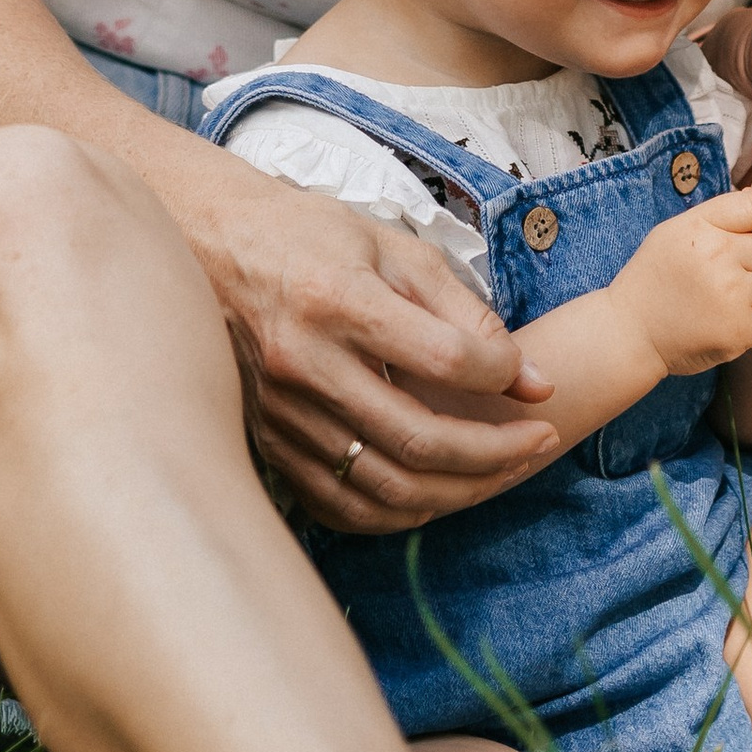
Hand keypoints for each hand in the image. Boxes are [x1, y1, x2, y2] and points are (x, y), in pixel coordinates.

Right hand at [182, 157, 561, 529]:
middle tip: (538, 444)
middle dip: (496, 453)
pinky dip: (396, 512)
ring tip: (501, 472)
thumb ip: (468, 314)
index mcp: (338, 299)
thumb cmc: (313, 239)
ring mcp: (279, 412)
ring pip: (383, 486)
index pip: (444, 358)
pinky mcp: (266, 442)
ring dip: (457, 492)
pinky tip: (435, 492)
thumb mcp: (396, 249)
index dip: (503, 375)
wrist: (213, 248)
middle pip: (418, 439)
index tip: (530, 381)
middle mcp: (304, 363)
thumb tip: (534, 380)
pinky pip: (339, 505)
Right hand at [612, 175, 751, 377]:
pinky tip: (735, 326)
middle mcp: (716, 255)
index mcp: (700, 227)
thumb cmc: (655, 280)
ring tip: (735, 305)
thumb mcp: (675, 233)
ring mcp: (729, 294)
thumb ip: (718, 218)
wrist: (628, 333)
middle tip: (739, 279)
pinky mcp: (737, 331)